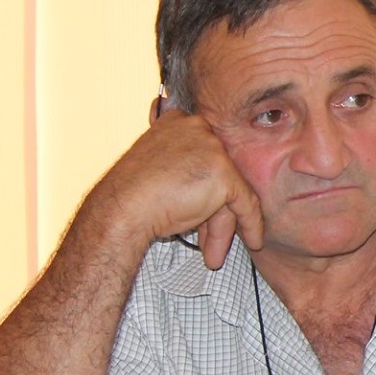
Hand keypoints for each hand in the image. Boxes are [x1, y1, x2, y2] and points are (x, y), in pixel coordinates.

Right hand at [90, 109, 263, 267]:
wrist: (122, 209)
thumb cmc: (131, 195)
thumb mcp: (158, 168)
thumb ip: (179, 163)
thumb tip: (202, 183)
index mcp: (178, 120)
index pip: (203, 154)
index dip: (202, 186)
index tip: (200, 205)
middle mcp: (198, 127)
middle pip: (216, 173)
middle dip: (211, 210)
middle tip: (207, 238)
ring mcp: (212, 148)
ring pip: (228, 190)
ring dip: (221, 225)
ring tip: (214, 253)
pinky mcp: (223, 173)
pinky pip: (245, 202)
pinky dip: (250, 224)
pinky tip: (253, 240)